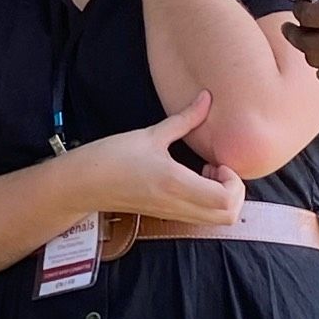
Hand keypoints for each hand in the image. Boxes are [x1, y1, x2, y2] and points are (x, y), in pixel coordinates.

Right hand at [77, 92, 245, 224]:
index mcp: (175, 183)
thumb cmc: (112, 157)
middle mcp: (177, 204)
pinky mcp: (166, 215)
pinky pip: (201, 217)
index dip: (234, 182)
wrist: (83, 184)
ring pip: (216, 220)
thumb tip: (207, 98)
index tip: (218, 161)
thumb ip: (184, 119)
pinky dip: (209, 202)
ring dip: (223, 198)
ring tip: (208, 174)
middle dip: (235, 193)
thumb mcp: (150, 134)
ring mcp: (172, 214)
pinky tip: (194, 179)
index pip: (225, 199)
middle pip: (228, 216)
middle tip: (219, 169)